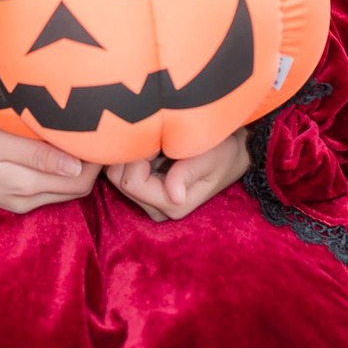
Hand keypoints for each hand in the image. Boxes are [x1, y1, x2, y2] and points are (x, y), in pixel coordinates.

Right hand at [0, 129, 100, 213]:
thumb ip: (38, 154)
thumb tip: (78, 165)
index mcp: (27, 186)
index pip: (81, 181)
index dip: (97, 161)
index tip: (102, 135)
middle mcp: (27, 200)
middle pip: (77, 189)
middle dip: (93, 166)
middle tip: (96, 136)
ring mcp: (19, 202)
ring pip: (64, 190)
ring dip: (78, 170)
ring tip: (79, 140)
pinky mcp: (12, 198)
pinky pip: (48, 189)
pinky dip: (61, 173)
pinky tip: (58, 152)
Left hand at [106, 130, 248, 221]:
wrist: (231, 155)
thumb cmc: (222, 153)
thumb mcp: (209, 158)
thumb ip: (187, 174)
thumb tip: (174, 197)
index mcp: (173, 205)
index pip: (131, 183)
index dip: (137, 157)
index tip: (156, 139)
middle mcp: (158, 209)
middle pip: (119, 180)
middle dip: (131, 155)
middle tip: (154, 138)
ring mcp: (149, 202)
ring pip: (116, 176)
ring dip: (129, 155)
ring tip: (154, 142)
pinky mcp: (145, 192)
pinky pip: (122, 172)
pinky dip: (130, 157)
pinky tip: (149, 147)